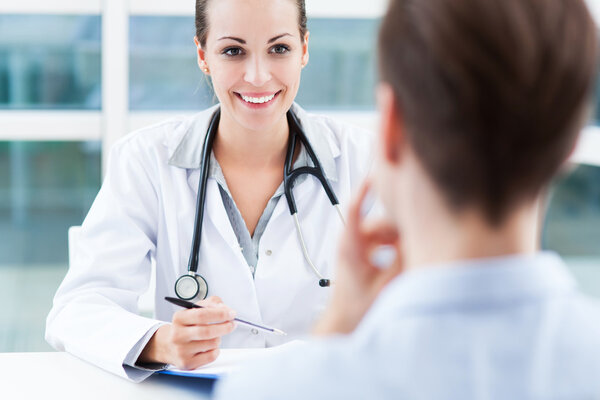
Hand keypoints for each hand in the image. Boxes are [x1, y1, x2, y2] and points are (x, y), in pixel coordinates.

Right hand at [138, 296, 235, 368]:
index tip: (231, 313)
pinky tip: (211, 346)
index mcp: (179, 318)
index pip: (202, 314)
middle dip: (225, 327)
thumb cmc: (186, 326)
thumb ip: (211, 304)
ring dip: (219, 338)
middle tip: (232, 324)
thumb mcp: (194, 309)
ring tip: (215, 335)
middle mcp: (178, 335)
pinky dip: (216, 350)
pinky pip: (211, 356)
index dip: (220, 314)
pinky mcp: (187, 363)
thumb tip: (224, 308)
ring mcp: (181, 351)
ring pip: (212, 344)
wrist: (168, 345)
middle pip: (207, 331)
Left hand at [314, 180, 402, 334]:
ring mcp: (357, 249)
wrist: (342, 323)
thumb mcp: (384, 284)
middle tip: (418, 233)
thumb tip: (417, 238)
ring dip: (398, 238)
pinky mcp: (363, 256)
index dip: (365, 189)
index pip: (356, 209)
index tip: (377, 173)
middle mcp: (352, 243)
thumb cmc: (355, 308)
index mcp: (351, 246)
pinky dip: (394, 245)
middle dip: (398, 226)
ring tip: (412, 250)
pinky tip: (405, 257)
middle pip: (378, 222)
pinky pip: (382, 242)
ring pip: (383, 232)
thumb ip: (401, 260)